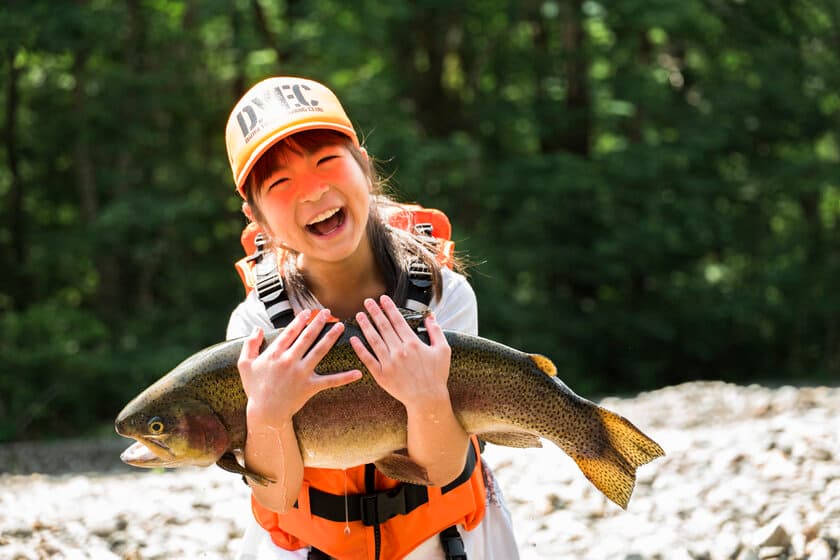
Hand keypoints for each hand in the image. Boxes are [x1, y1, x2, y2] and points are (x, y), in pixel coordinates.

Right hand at [237, 309, 361, 427]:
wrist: (265, 413)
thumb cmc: (255, 388)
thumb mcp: (245, 364)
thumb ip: (249, 344)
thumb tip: (256, 328)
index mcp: (275, 354)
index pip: (290, 332)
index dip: (300, 320)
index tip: (308, 312)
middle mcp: (290, 361)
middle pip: (307, 337)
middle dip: (318, 323)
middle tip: (328, 312)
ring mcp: (301, 373)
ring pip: (320, 351)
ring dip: (331, 337)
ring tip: (340, 326)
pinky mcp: (310, 386)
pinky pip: (330, 381)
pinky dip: (344, 378)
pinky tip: (358, 373)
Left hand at [350, 296, 451, 408]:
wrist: (428, 399)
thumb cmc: (437, 375)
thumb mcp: (443, 350)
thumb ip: (436, 331)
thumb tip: (431, 316)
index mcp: (413, 343)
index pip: (398, 320)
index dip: (389, 308)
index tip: (382, 298)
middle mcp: (399, 350)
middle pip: (384, 327)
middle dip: (375, 312)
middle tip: (367, 301)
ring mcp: (389, 363)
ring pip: (374, 340)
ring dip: (366, 326)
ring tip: (359, 315)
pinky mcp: (382, 375)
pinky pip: (368, 359)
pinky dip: (360, 348)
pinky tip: (354, 339)